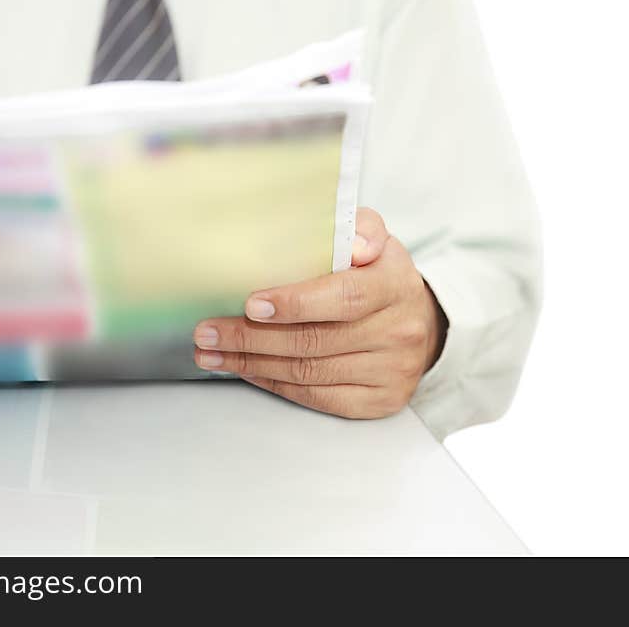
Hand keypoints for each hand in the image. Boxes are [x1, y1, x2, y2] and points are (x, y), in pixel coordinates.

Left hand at [193, 208, 447, 418]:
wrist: (420, 322)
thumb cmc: (378, 274)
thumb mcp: (374, 239)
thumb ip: (358, 227)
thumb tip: (353, 242)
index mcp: (395, 284)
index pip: (344, 297)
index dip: (295, 304)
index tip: (250, 304)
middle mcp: (398, 331)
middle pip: (315, 341)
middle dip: (252, 337)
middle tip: (207, 330)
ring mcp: (391, 371)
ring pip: (309, 373)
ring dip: (252, 363)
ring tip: (211, 352)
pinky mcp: (380, 401)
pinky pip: (318, 397)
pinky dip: (274, 384)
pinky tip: (246, 370)